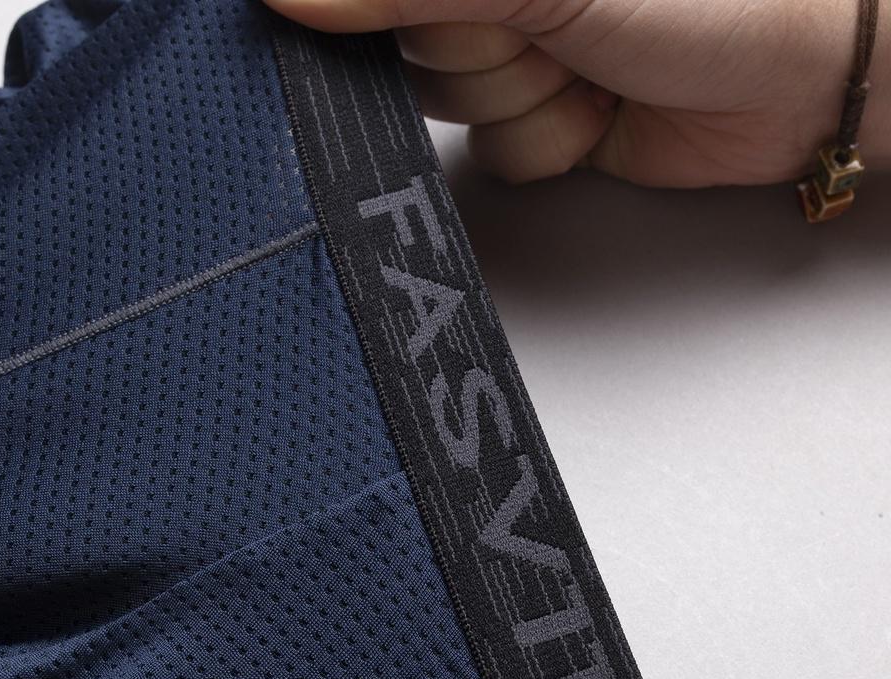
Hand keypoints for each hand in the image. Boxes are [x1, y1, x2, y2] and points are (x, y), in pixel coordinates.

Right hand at [261, 0, 890, 186]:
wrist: (805, 73)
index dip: (382, 13)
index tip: (449, 25)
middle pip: (408, 45)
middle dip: (479, 54)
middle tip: (549, 36)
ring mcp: (522, 51)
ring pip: (452, 108)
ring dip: (520, 102)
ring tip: (589, 70)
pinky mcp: (546, 117)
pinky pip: (499, 155)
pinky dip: (547, 144)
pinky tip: (597, 114)